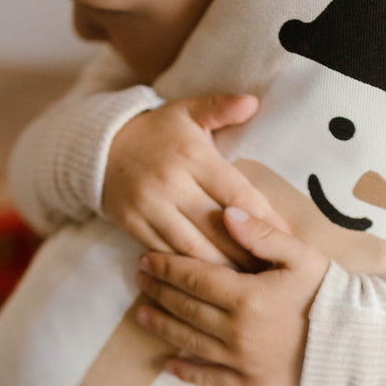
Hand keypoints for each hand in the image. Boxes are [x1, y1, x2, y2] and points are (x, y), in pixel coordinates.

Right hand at [103, 94, 286, 268]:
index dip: (263, 220)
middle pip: (217, 228)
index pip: (236, 194)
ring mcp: (149, 207)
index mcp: (192, 155)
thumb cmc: (158, 131)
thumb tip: (252, 102)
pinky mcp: (131, 224)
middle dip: (247, 252)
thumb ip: (220, 107)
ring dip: (221, 269)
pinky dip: (189, 271)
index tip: (286, 238)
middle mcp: (170, 183)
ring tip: (247, 284)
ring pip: (192, 249)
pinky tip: (210, 284)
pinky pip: (166, 254)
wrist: (99, 146)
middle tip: (272, 270)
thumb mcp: (187, 110)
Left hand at [135, 207, 329, 385]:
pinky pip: (209, 379)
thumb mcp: (302, 255)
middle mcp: (236, 331)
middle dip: (159, 291)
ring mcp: (241, 361)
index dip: (167, 267)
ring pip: (189, 341)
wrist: (357, 341)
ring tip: (141, 315)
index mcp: (246, 297)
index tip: (147, 258)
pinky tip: (167, 365)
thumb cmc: (330, 292)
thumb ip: (262, 234)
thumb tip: (227, 212)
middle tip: (140, 278)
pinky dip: (186, 372)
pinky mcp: (249, 384)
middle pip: (185, 308)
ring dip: (161, 327)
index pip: (194, 278)